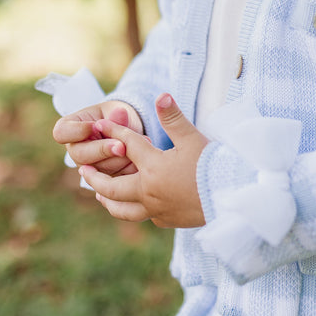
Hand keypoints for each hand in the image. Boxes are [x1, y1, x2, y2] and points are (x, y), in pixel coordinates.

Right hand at [52, 100, 143, 175]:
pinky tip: (143, 160)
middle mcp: (76, 151)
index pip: (61, 133)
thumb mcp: (116, 110)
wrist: (130, 132)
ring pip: (99, 172)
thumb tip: (120, 113)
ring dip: (120, 160)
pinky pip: (115, 182)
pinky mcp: (104, 182)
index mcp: (69, 129)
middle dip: (102, 150)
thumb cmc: (117, 116)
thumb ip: (116, 115)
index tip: (95, 126)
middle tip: (121, 147)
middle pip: (80, 156)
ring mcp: (88, 169)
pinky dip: (131, 170)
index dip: (76, 131)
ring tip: (140, 147)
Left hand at [80, 94, 207, 226]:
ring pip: (123, 209)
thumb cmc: (213, 164)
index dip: (114, 132)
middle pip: (112, 186)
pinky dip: (134, 209)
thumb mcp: (192, 138)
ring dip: (108, 200)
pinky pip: (144, 215)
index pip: (127, 146)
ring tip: (99, 194)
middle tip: (83, 170)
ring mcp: (157, 209)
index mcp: (153, 167)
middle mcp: (148, 191)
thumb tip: (161, 95)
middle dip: (95, 177)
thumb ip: (173, 118)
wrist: (232, 196)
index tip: (101, 125)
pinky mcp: (168, 220)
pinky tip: (134, 205)